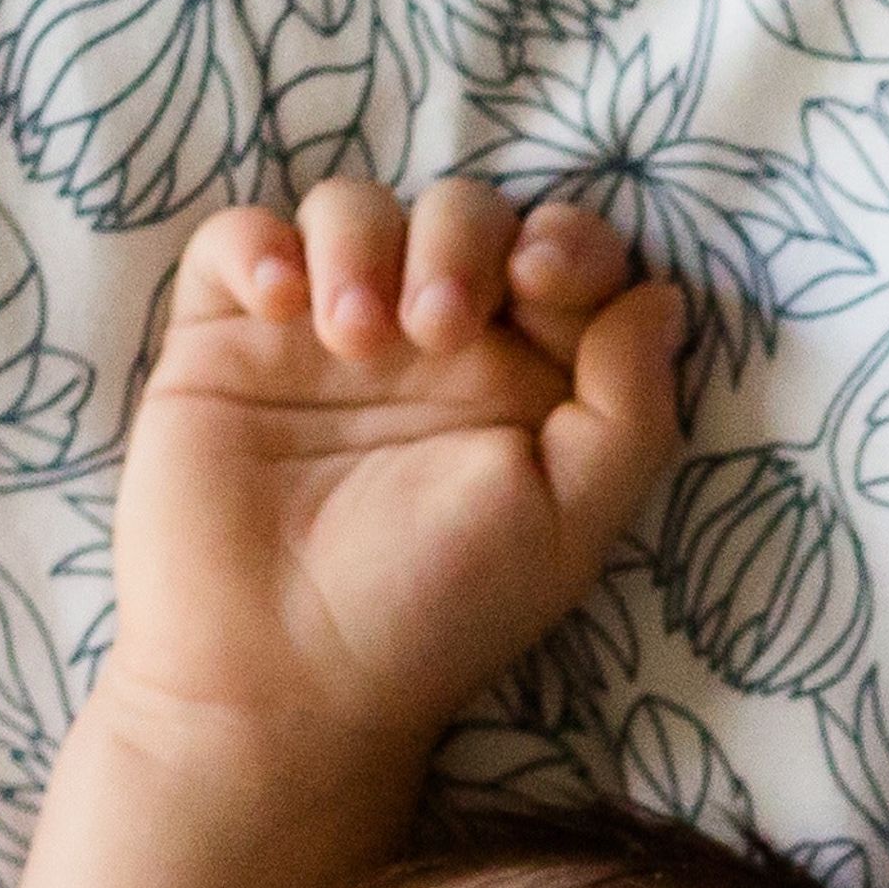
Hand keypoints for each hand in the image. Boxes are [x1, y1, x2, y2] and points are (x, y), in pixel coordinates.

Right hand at [0, 177, 690, 887]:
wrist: (277, 678)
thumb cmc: (433, 612)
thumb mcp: (569, 521)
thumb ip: (631, 406)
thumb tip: (662, 295)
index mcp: (525, 384)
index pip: (564, 257)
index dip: (565, 241)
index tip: (539, 284)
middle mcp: (430, 350)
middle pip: (464, 215)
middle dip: (461, 240)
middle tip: (436, 330)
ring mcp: (325, 339)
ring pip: (354, 209)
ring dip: (362, 243)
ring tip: (355, 337)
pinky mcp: (226, 343)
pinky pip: (242, 239)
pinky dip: (262, 245)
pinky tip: (281, 307)